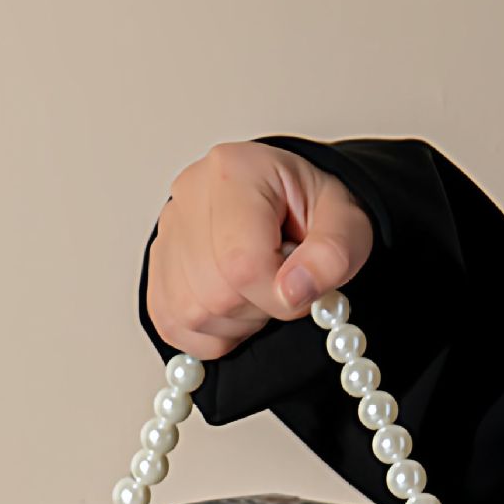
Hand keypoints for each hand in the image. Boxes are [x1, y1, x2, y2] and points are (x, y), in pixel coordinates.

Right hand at [145, 141, 373, 360]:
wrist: (288, 202)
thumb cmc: (313, 209)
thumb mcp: (348, 221)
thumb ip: (333, 254)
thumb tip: (292, 292)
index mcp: (236, 171)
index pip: (242, 260)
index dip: (277, 293)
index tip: (302, 290)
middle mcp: (189, 195)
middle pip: (215, 292)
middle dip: (261, 306)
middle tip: (284, 282)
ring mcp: (166, 231)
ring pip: (191, 314)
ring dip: (238, 321)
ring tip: (260, 287)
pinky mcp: (155, 267)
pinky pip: (174, 326)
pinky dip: (213, 331)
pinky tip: (238, 303)